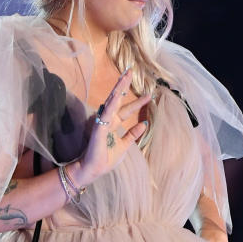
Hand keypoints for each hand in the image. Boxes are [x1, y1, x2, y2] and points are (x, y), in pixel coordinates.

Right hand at [73, 70, 149, 186]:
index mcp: (113, 124)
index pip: (127, 110)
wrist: (92, 170)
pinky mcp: (98, 129)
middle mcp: (107, 120)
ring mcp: (102, 122)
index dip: (138, 102)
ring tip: (125, 76)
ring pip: (111, 102)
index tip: (150, 95)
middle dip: (124, 85)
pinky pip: (106, 115)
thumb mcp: (124, 146)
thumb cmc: (105, 160)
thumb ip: (132, 135)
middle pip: (117, 99)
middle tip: (131, 71)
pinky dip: (111, 105)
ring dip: (118, 89)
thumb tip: (145, 124)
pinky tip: (117, 96)